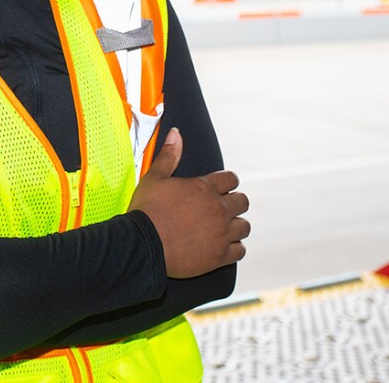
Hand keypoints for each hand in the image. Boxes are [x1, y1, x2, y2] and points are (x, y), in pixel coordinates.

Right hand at [127, 128, 249, 277]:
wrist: (143, 245)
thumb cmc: (147, 211)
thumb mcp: (154, 178)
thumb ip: (169, 155)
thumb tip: (175, 134)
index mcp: (205, 188)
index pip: (231, 179)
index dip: (228, 182)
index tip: (222, 187)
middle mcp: (218, 209)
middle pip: (242, 202)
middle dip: (235, 203)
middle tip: (222, 208)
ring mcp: (221, 233)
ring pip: (244, 227)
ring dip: (236, 226)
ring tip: (224, 228)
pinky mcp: (219, 255)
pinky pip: (240, 251)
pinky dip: (235, 249)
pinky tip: (224, 247)